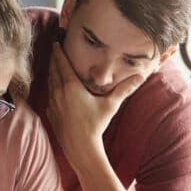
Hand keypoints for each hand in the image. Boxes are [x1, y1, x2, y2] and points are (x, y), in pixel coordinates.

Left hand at [46, 43, 142, 164]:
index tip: (55, 42)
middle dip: (53, 59)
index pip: (61, 64)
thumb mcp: (111, 105)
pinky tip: (54, 89)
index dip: (58, 52)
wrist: (80, 147)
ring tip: (53, 66)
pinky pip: (49, 96)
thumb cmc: (96, 125)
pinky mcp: (50, 113)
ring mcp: (52, 103)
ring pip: (49, 83)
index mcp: (71, 86)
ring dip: (51, 73)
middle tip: (54, 50)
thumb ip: (125, 89)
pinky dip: (51, 88)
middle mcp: (58, 92)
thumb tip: (141, 77)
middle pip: (53, 70)